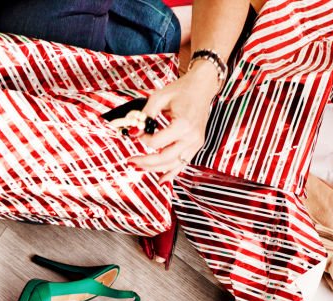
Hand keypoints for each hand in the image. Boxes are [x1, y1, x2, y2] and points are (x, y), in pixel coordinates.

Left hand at [130, 62, 221, 180]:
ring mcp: (196, 143)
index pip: (156, 142)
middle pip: (164, 158)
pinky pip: (183, 163)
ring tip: (139, 168)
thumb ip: (145, 115)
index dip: (143, 140)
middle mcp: (192, 137)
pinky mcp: (197, 145)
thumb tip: (134, 132)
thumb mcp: (159, 97)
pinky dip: (171, 173)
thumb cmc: (181, 90)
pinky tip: (161, 181)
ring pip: (173, 164)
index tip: (138, 133)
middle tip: (130, 162)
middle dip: (145, 162)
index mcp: (183, 124)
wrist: (202, 87)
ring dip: (155, 169)